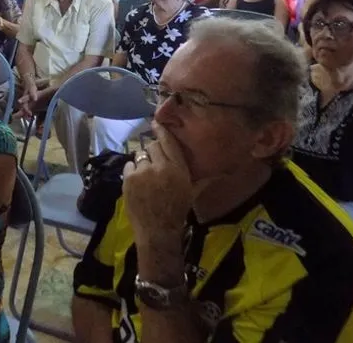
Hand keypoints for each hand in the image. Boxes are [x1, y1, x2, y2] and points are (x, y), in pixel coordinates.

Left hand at [122, 122, 192, 247]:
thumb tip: (224, 172)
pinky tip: (137, 182)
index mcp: (178, 169)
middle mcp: (160, 167)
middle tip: (154, 162)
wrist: (157, 229)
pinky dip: (132, 172)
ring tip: (146, 176)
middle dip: (153, 152)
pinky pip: (128, 166)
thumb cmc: (177, 210)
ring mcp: (143, 172)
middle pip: (153, 146)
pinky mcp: (129, 179)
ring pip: (140, 156)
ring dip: (142, 163)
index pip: (168, 142)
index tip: (156, 123)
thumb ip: (203, 178)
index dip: (161, 131)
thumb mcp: (192, 192)